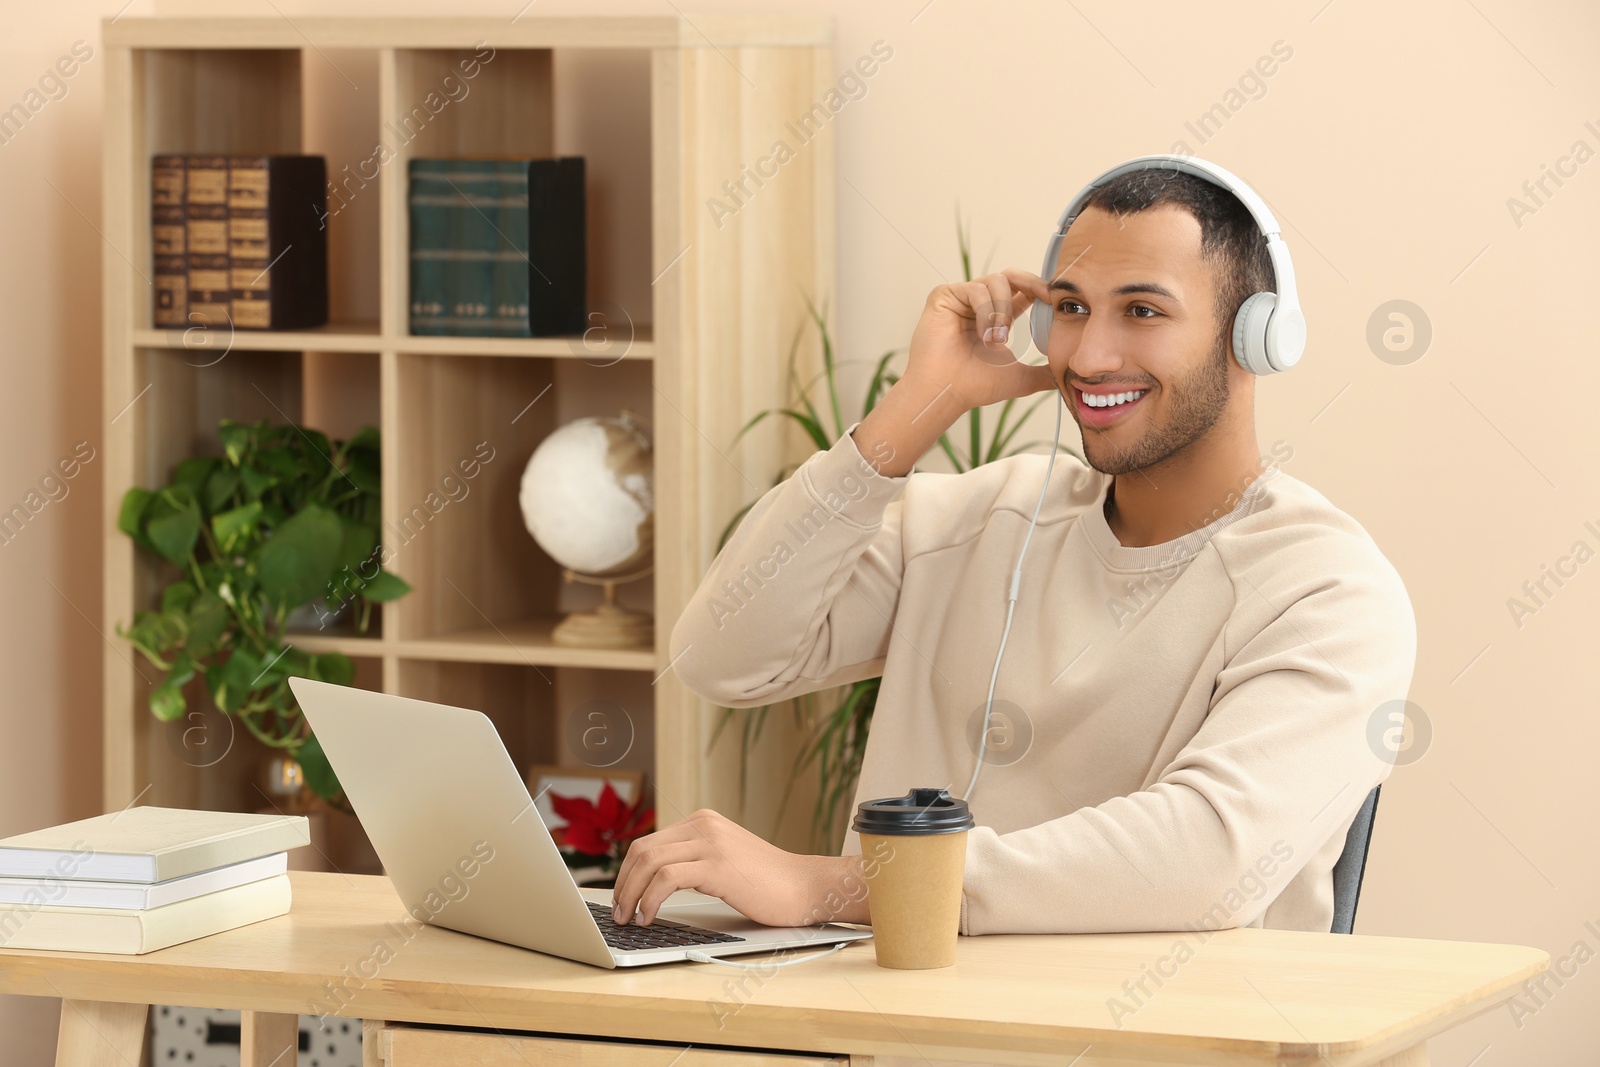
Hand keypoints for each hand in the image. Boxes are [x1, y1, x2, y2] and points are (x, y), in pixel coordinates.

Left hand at [610, 808, 857, 926]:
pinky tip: (649, 916)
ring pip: (649, 861)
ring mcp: (711, 842)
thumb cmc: (769, 883)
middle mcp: (704, 824)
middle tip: (618, 912)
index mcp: (703, 821)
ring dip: (630, 894)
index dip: (627, 872)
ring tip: (629, 919)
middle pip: (642, 849)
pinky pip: (666, 879)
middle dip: (622, 884)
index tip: (621, 897)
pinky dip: (649, 900)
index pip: (649, 842)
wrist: (806, 887)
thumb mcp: (725, 859)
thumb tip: (654, 882)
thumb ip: (695, 859)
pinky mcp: (718, 866)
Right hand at [903, 267, 1057, 410]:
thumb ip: (1043, 374)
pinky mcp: (944, 296)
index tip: (1055, 299)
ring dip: (1003, 309)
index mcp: (995, 318)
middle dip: (1030, 283)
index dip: (1039, 290)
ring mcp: (960, 299)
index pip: (1021, 292)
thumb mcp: (1020, 377)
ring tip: (997, 338)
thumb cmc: (974, 386)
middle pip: (1009, 276)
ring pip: (995, 282)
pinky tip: (983, 334)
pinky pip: (975, 289)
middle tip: (1044, 296)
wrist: (946, 392)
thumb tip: (1065, 378)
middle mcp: (977, 306)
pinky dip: (985, 310)